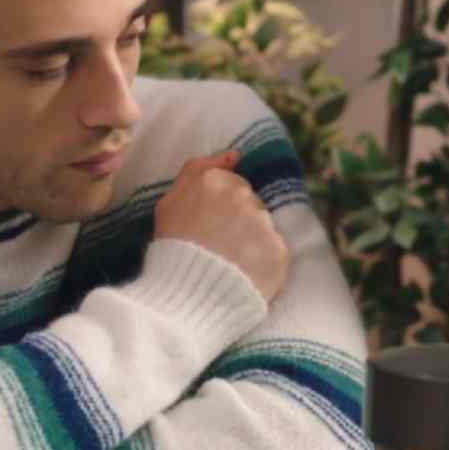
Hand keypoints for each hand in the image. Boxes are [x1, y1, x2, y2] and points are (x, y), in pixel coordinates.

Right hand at [153, 151, 290, 302]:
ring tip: (228, 265)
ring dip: (250, 242)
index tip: (206, 227)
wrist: (187, 295)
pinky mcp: (280, 251)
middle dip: (237, 222)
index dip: (217, 208)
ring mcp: (264, 224)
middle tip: (216, 248)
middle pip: (248, 204)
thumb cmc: (173, 249)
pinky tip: (242, 276)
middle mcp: (244, 196)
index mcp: (215, 182)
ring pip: (262, 228)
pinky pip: (273, 253)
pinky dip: (261, 264)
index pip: (229, 185)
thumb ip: (197, 169)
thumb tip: (234, 154)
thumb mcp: (169, 203)